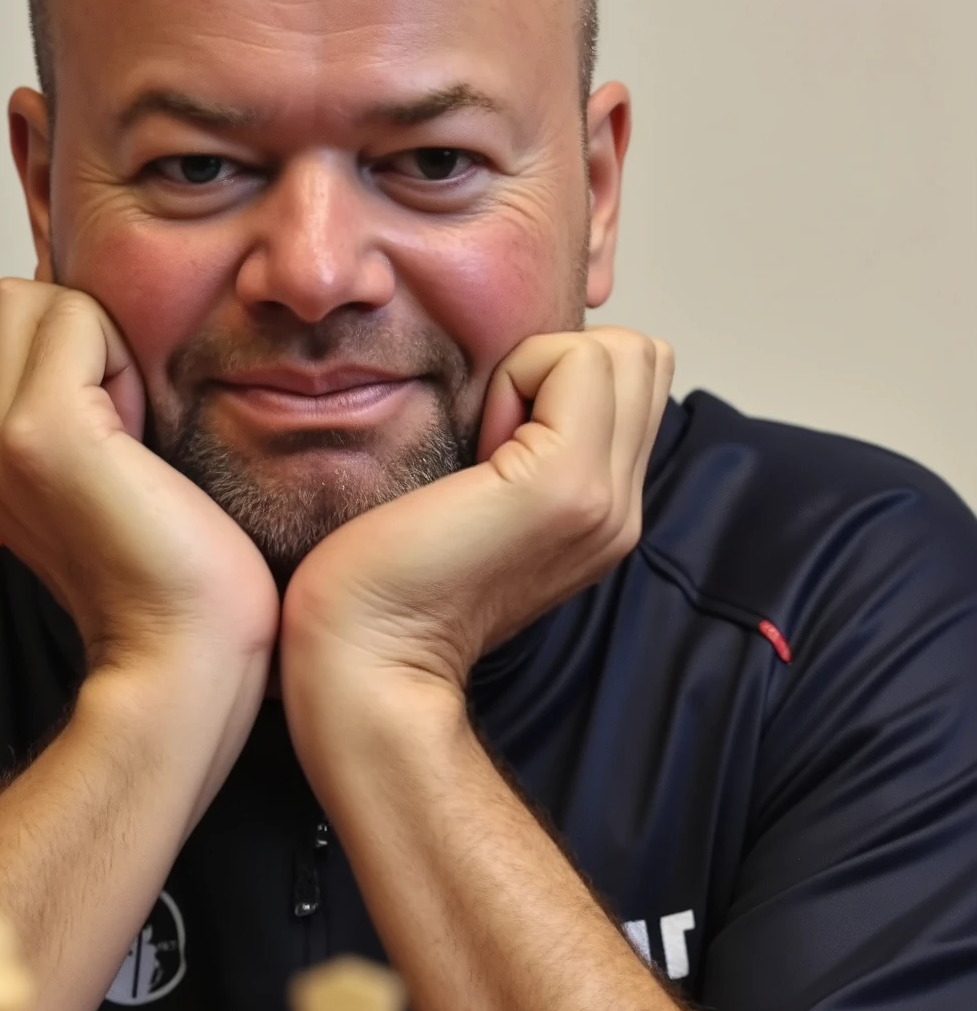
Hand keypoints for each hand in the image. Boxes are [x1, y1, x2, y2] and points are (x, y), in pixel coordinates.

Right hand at [0, 280, 279, 678]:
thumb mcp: (130, 481)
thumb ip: (104, 417)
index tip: (135, 427)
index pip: (17, 329)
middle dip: (83, 328)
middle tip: (137, 415)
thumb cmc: (188, 587)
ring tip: (141, 430)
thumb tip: (124, 348)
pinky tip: (148, 436)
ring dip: (102, 341)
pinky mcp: (40, 433)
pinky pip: (73, 316)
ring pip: (33, 298)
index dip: (85, 347)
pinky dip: (121, 352)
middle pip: (12, 301)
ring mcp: (0, 442)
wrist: (185, 663)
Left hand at [280, 327, 673, 720]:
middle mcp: (621, 506)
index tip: (488, 441)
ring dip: (540, 367)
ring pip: (621, 352)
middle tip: (489, 431)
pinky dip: (517, 375)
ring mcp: (603, 498)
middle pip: (641, 357)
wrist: (368, 659)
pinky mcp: (565, 483)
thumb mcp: (478, 499)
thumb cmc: (387, 581)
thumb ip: (519, 444)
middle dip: (560, 363)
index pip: (635, 379)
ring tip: (484, 441)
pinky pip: (576, 360)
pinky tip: (473, 449)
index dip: (558, 376)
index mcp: (602, 510)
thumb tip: (515, 378)